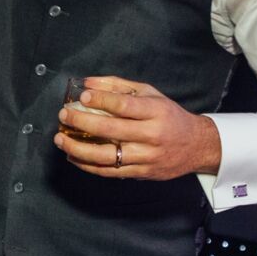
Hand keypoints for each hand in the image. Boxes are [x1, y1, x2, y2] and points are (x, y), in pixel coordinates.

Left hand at [54, 76, 223, 180]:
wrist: (196, 146)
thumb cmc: (168, 116)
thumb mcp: (150, 94)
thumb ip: (118, 86)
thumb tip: (88, 83)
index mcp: (156, 112)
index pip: (124, 105)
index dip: (101, 100)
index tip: (82, 96)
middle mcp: (151, 136)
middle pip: (112, 130)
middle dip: (82, 122)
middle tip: (64, 115)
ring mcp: (146, 157)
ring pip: (107, 156)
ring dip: (78, 148)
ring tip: (61, 139)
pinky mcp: (141, 173)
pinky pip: (110, 172)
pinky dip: (88, 165)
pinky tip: (73, 155)